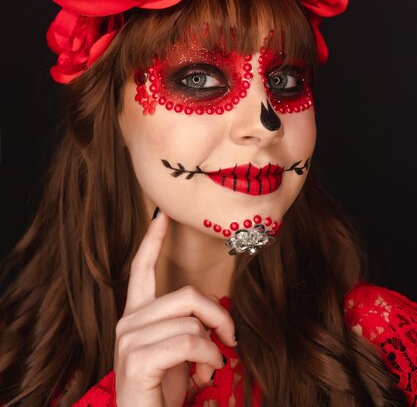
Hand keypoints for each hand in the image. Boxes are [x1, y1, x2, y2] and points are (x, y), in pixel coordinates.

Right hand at [114, 211, 235, 406]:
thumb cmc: (162, 392)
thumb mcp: (179, 354)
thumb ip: (188, 327)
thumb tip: (213, 318)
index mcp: (137, 316)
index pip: (141, 270)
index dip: (152, 241)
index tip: (161, 216)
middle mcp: (128, 322)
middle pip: (187, 295)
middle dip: (218, 316)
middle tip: (231, 339)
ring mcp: (130, 340)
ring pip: (191, 319)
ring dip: (213, 345)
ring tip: (211, 366)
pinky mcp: (138, 359)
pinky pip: (188, 341)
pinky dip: (207, 357)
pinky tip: (205, 373)